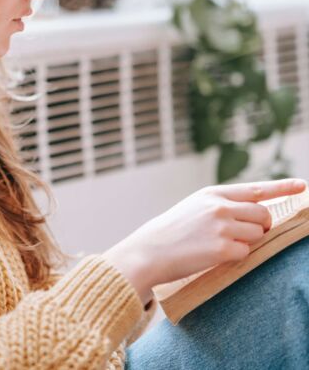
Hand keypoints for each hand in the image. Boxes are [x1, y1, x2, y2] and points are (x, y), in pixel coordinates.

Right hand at [103, 178, 306, 305]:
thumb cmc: (172, 231)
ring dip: (246, 242)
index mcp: (212, 194)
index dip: (282, 187)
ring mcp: (222, 227)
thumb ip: (222, 206)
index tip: (302, 185)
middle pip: (264, 216)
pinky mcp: (222, 249)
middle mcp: (220, 207)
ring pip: (258, 235)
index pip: (256, 189)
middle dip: (260, 227)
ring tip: (219, 244)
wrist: (150, 250)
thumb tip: (257, 215)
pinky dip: (234, 256)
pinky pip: (245, 253)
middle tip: (242, 234)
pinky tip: (213, 255)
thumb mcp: (194, 207)